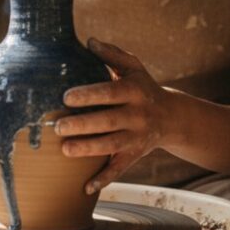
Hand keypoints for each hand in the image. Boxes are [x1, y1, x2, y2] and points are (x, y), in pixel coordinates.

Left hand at [55, 38, 172, 193]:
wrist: (171, 117)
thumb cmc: (143, 86)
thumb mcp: (133, 67)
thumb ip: (112, 54)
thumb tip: (89, 41)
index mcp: (134, 91)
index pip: (110, 92)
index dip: (89, 95)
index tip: (66, 96)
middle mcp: (138, 115)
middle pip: (108, 121)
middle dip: (83, 124)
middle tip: (58, 126)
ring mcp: (137, 137)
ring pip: (111, 145)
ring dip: (88, 149)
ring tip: (65, 149)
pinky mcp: (135, 155)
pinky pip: (119, 169)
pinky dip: (104, 179)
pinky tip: (85, 188)